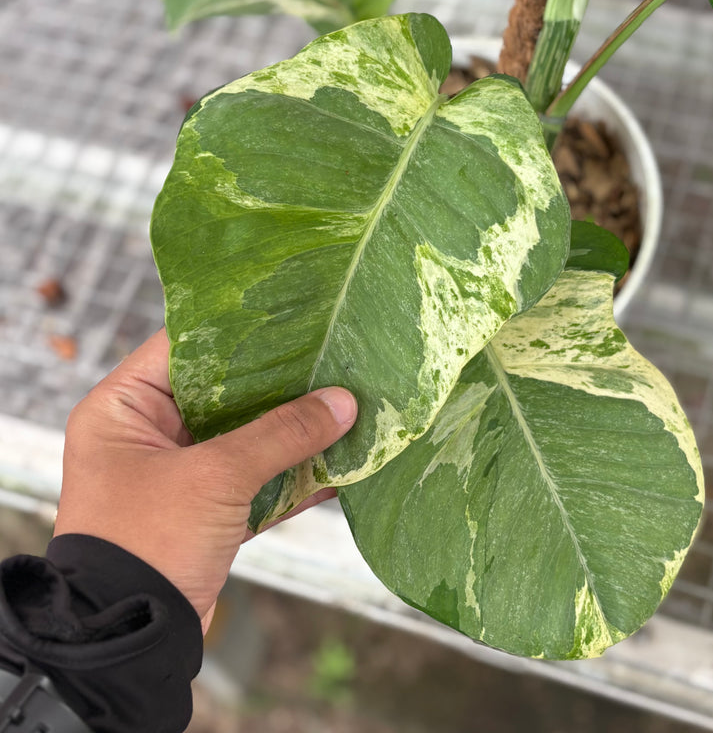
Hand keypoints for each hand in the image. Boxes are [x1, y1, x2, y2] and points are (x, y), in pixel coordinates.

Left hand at [53, 329, 356, 632]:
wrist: (130, 642)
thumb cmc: (149, 541)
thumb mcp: (216, 477)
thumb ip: (282, 435)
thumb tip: (343, 402)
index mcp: (125, 409)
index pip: (183, 347)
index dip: (237, 330)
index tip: (290, 315)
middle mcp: (148, 435)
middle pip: (223, 393)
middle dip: (278, 385)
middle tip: (328, 358)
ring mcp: (179, 475)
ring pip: (244, 438)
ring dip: (291, 432)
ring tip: (342, 407)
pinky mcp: (205, 512)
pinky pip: (254, 481)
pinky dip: (290, 476)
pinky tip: (336, 464)